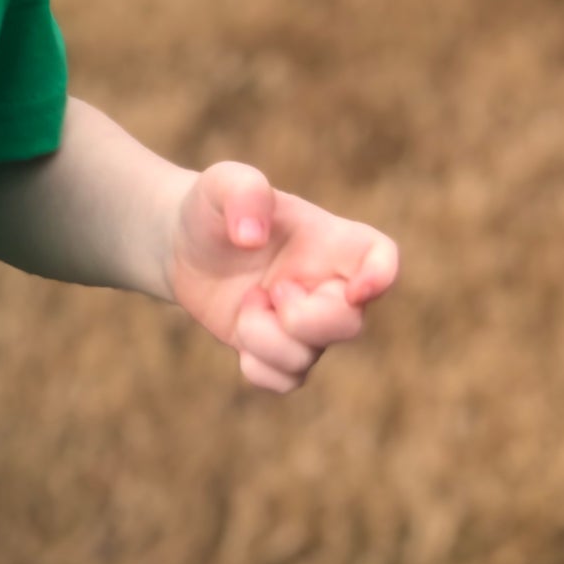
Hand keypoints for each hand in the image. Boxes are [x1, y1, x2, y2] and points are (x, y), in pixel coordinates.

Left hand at [167, 161, 398, 391]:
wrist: (182, 244)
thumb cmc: (213, 207)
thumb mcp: (221, 183)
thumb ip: (244, 192)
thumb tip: (252, 238)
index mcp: (329, 241)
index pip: (381, 257)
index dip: (382, 277)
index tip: (356, 288)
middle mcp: (326, 285)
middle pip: (351, 325)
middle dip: (305, 318)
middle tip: (272, 289)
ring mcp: (303, 322)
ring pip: (309, 357)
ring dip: (265, 337)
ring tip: (245, 302)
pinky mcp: (276, 349)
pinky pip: (284, 380)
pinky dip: (257, 365)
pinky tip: (238, 332)